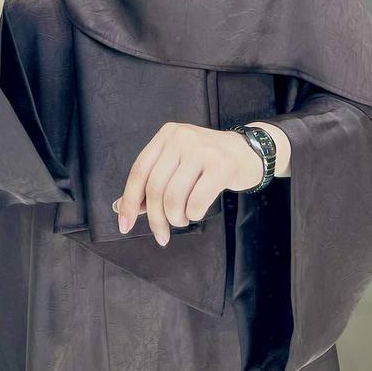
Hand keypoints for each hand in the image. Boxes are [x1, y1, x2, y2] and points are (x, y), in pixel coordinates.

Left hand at [111, 121, 272, 245]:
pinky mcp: (221, 165)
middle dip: (155, 218)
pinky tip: (197, 211)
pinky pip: (196, 202)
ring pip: (174, 197)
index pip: (139, 171)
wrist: (249, 152)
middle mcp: (181, 138)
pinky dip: (193, 214)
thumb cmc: (209, 162)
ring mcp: (202, 150)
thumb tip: (121, 209)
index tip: (125, 225)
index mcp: (166, 135)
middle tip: (161, 235)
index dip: (130, 201)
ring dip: (176, 218)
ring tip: (183, 218)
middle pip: (155, 187)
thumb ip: (152, 184)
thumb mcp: (178, 164)